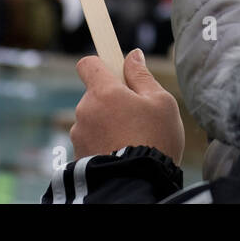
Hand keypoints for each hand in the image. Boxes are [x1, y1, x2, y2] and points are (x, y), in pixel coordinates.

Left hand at [70, 49, 185, 163]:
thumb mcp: (161, 102)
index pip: (88, 64)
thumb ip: (142, 76)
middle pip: (95, 94)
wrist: (137, 184)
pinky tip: (122, 153)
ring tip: (132, 139)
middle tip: (137, 115)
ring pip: (93, 119)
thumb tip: (133, 56)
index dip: (101, 64)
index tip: (116, 73)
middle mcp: (84, 110)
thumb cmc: (154, 140)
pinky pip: (91, 140)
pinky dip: (103, 143)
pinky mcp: (78, 155)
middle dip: (112, 100)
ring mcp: (79, 134)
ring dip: (107, 124)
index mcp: (103, 91)